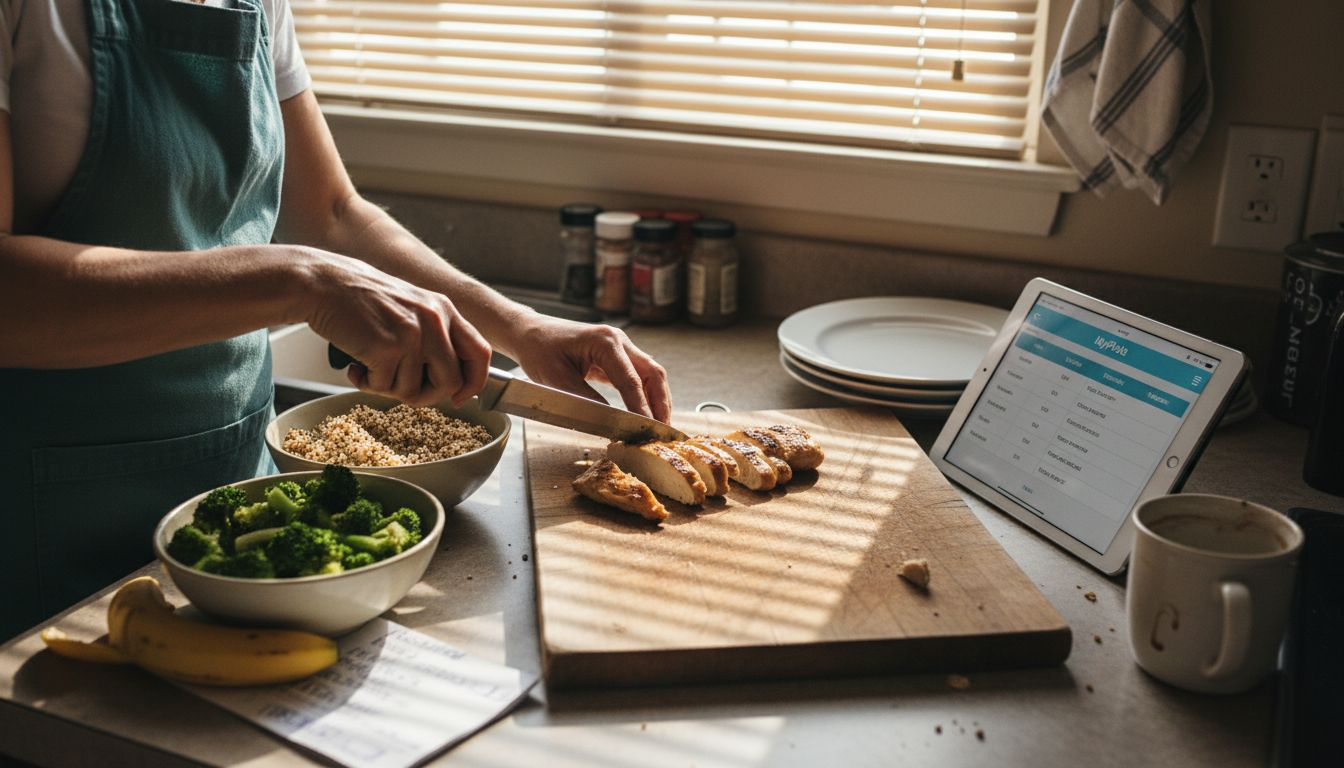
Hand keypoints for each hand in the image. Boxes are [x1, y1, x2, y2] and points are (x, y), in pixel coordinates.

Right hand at [302, 250, 490, 406]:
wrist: (324, 284)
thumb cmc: (362, 301)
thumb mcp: (411, 308)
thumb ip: (434, 337)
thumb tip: (452, 382)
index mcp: (445, 310)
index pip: (480, 354)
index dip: (473, 383)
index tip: (459, 397)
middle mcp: (434, 320)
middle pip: (451, 382)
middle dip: (425, 396)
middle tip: (400, 389)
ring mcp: (412, 334)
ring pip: (413, 390)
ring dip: (387, 387)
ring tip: (369, 367)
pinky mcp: (387, 347)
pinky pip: (384, 386)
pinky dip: (366, 383)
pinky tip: (355, 366)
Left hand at [508, 314, 671, 422]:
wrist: (530, 333)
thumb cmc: (539, 350)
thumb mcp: (556, 380)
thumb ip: (585, 400)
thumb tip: (610, 421)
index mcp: (605, 341)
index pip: (631, 380)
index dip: (641, 407)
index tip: (647, 429)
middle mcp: (619, 340)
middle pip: (652, 373)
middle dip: (660, 403)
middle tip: (663, 431)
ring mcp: (620, 347)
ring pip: (650, 374)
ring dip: (657, 400)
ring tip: (658, 426)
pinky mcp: (616, 356)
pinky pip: (638, 376)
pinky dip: (644, 395)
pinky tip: (645, 413)